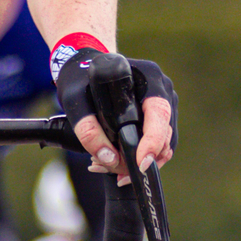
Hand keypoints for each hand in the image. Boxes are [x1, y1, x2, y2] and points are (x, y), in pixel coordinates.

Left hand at [52, 47, 176, 178]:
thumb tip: (109, 159)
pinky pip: (157, 145)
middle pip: (164, 134)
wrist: (85, 70)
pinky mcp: (159, 119)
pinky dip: (138, 158)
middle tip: (111, 171)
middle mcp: (162, 90)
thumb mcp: (75, 101)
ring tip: (104, 166)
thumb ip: (87, 130)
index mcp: (148, 77)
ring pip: (163, 145)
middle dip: (140, 159)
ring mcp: (164, 104)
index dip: (153, 141)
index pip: (159, 112)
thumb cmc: (81, 79)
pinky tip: (115, 163)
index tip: (140, 163)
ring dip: (137, 162)